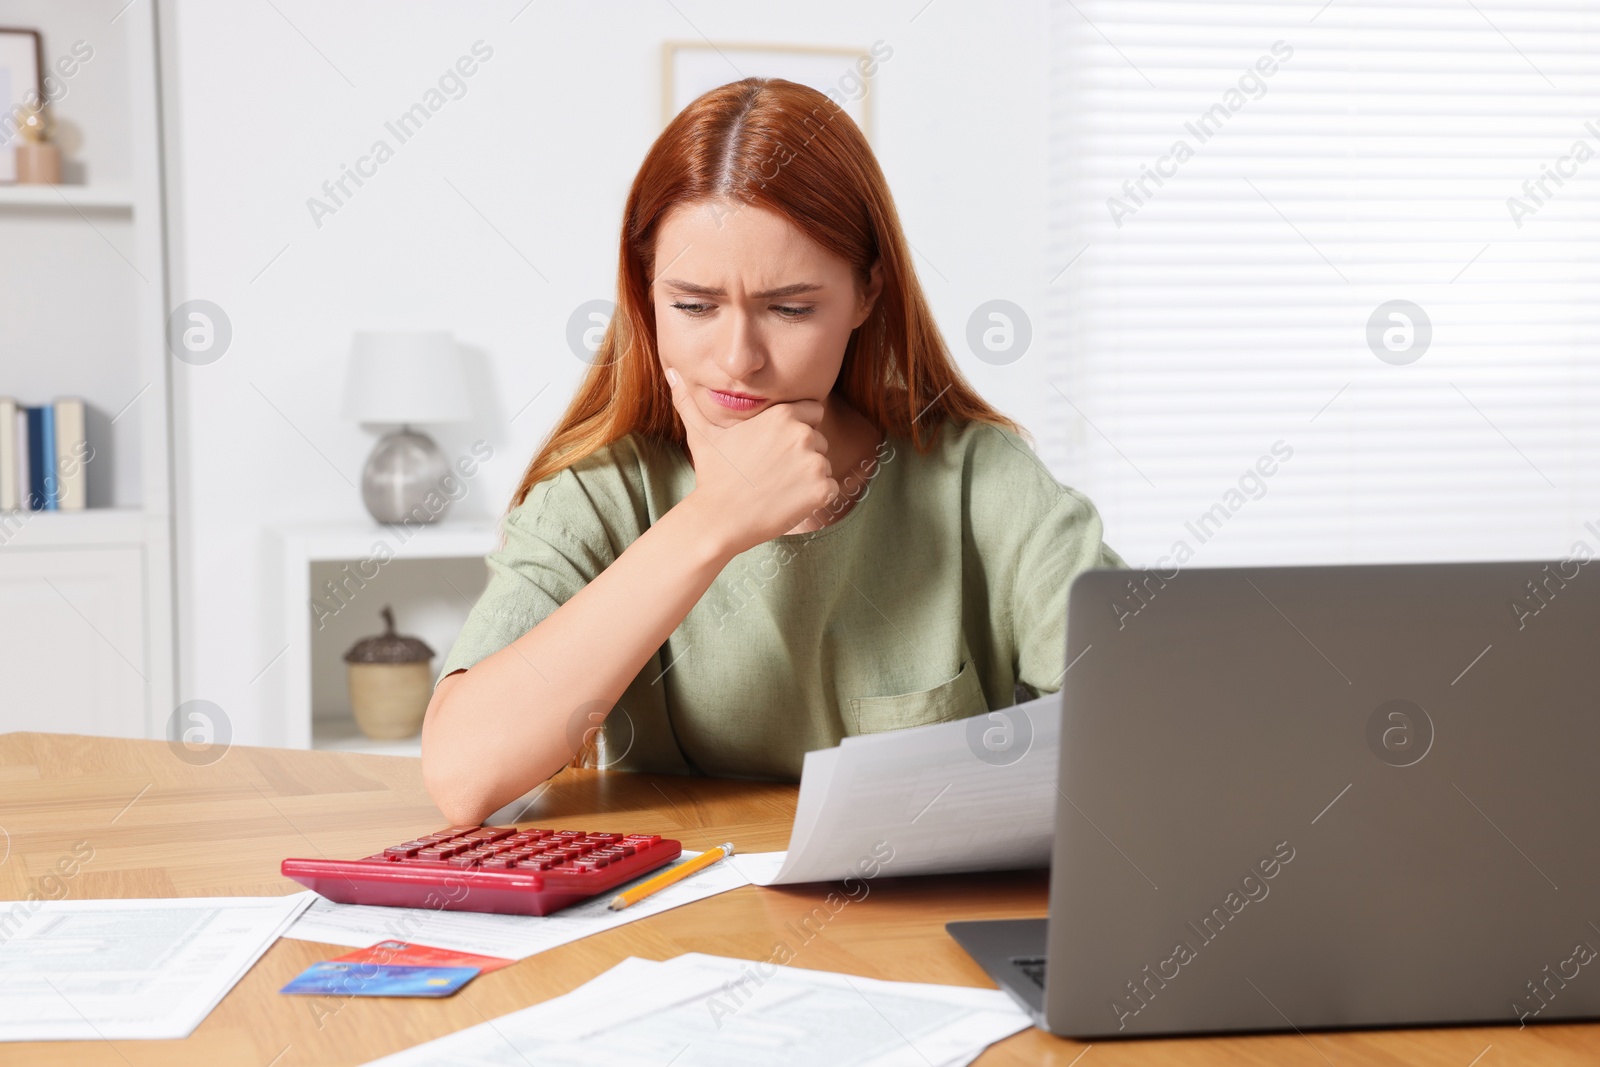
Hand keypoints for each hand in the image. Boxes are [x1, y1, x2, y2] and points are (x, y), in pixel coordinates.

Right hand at [667, 366, 839, 554]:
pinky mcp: (822, 489)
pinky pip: (831, 489)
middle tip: (772, 472)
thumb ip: (690, 401)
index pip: (813, 411)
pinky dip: (815, 498)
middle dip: (802, 454)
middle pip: (819, 439)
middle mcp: (802, 433)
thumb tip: (671, 374)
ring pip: (824, 465)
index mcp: (782, 414)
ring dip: (808, 477)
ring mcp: (815, 462)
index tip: (778, 447)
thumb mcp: (702, 434)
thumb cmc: (713, 476)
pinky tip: (788, 501)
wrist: (721, 519)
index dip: (799, 427)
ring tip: (777, 487)